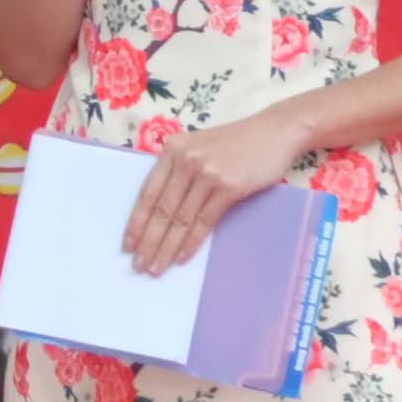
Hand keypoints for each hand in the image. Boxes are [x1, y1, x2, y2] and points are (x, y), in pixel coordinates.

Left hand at [122, 109, 313, 276]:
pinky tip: (182, 258)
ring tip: (156, 269)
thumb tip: (158, 209)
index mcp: (172, 150)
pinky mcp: (229, 187)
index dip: (136, 222)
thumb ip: (178, 169)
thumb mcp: (198, 147)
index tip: (127, 245)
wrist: (274, 132)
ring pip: (181, 218)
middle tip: (139, 266)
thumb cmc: (235, 143)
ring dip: (166, 248)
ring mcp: (207, 173)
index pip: (148, 193)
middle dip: (148, 241)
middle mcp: (185, 160)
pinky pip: (205, 221)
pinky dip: (191, 242)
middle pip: (162, 209)